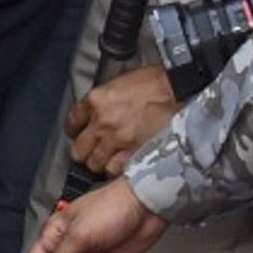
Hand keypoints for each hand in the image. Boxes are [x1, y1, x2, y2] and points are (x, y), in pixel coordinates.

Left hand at [63, 65, 179, 177]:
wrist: (181, 88)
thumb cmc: (157, 83)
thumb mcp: (120, 83)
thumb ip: (104, 101)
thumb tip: (97, 113)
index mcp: (96, 100)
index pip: (72, 122)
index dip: (75, 131)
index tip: (78, 134)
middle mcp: (102, 121)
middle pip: (79, 149)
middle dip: (85, 151)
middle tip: (93, 150)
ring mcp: (117, 139)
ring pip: (95, 163)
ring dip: (101, 162)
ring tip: (108, 159)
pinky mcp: (133, 152)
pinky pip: (114, 169)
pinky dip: (117, 168)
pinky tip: (122, 163)